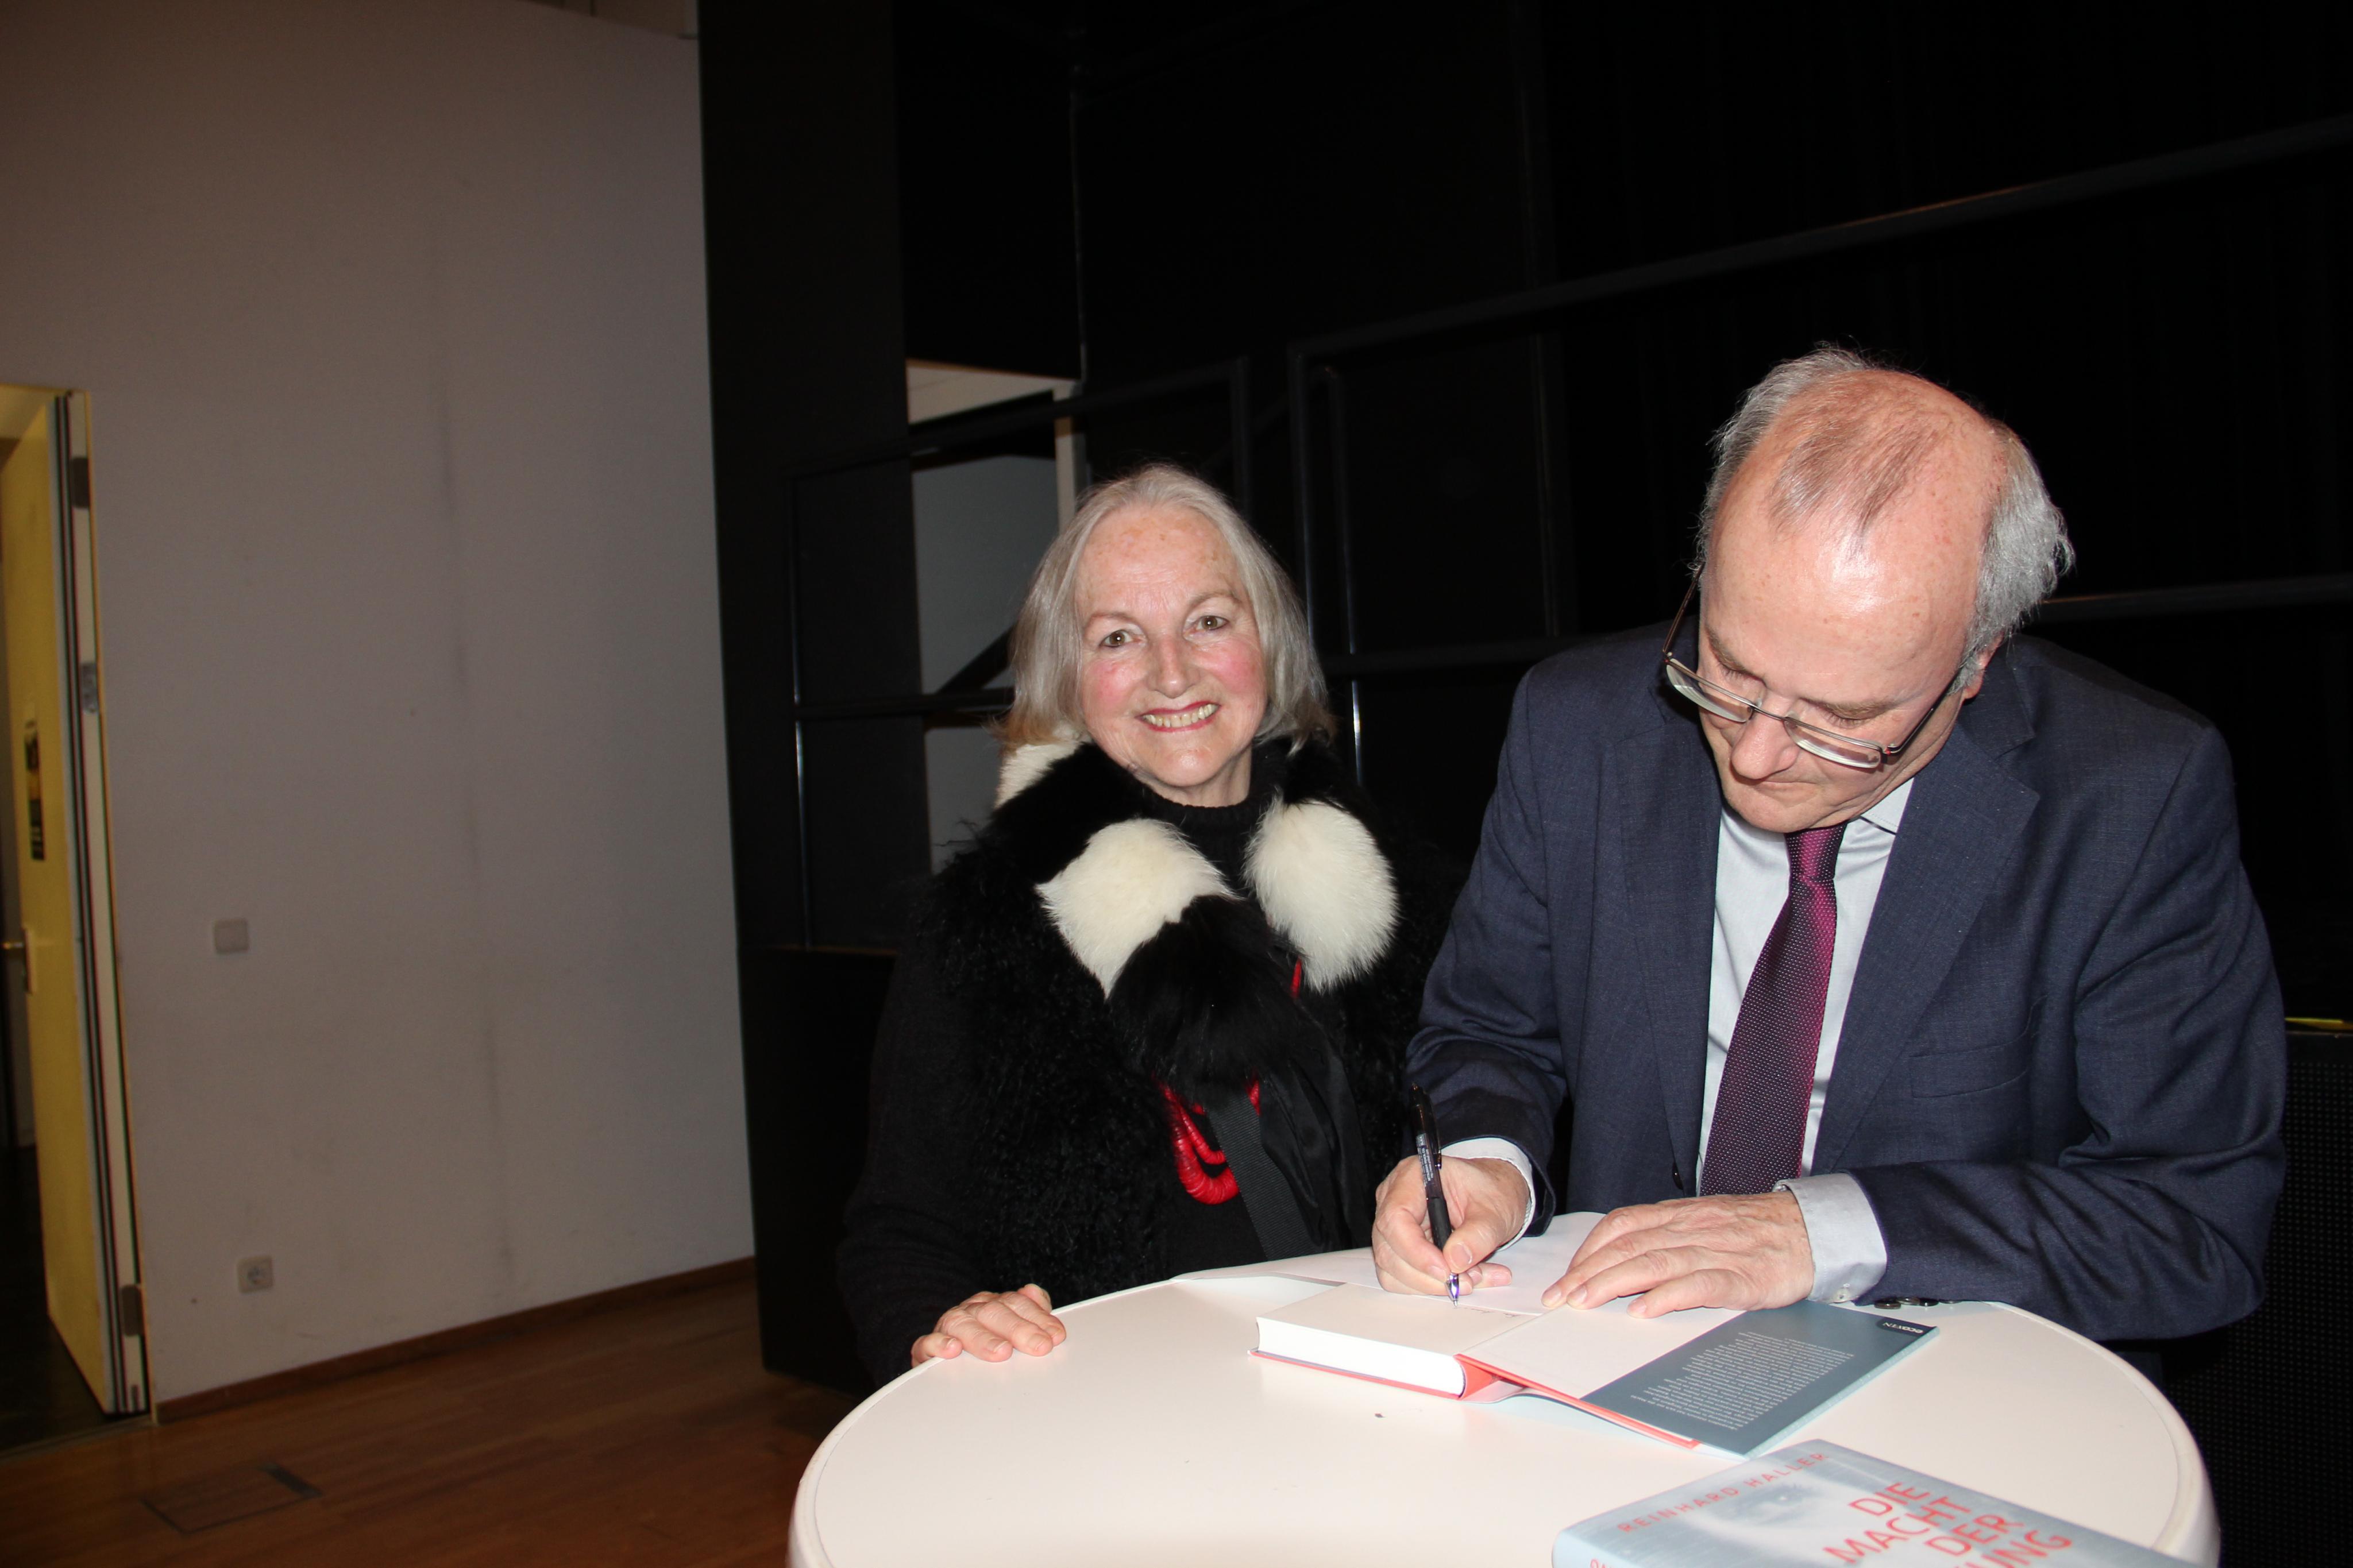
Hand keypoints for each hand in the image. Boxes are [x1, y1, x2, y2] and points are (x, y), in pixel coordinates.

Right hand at [910, 1284, 1066, 1366]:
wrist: (941, 1354)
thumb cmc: (983, 1342)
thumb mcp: (1009, 1325)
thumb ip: (1027, 1310)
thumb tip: (1035, 1292)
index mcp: (993, 1304)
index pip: (1017, 1303)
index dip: (1038, 1318)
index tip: (1055, 1336)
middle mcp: (971, 1311)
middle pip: (994, 1312)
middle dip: (1019, 1329)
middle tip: (1039, 1346)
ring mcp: (948, 1328)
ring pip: (963, 1325)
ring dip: (984, 1338)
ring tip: (1002, 1352)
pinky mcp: (925, 1349)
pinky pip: (927, 1343)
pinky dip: (939, 1345)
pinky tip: (953, 1350)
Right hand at [1370, 1154, 1529, 1295]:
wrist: (1494, 1196)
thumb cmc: (1491, 1192)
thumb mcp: (1496, 1210)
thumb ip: (1479, 1234)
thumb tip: (1455, 1260)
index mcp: (1413, 1178)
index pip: (1395, 1217)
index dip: (1415, 1250)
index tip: (1446, 1270)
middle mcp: (1394, 1199)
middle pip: (1389, 1249)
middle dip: (1428, 1275)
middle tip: (1468, 1281)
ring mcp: (1394, 1226)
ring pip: (1393, 1269)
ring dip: (1431, 1285)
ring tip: (1472, 1279)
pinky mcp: (1400, 1247)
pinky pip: (1402, 1278)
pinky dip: (1431, 1287)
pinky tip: (1462, 1279)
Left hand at [1545, 1192, 1813, 1316]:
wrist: (1814, 1229)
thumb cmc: (1756, 1231)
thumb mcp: (1705, 1224)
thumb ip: (1667, 1238)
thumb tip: (1621, 1263)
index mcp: (1680, 1215)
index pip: (1622, 1226)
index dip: (1589, 1251)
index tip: (1566, 1277)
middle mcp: (1691, 1228)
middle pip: (1629, 1247)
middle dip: (1589, 1273)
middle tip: (1561, 1298)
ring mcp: (1717, 1251)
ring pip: (1654, 1263)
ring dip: (1614, 1284)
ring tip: (1586, 1303)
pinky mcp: (1742, 1277)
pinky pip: (1699, 1285)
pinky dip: (1667, 1297)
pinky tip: (1644, 1312)